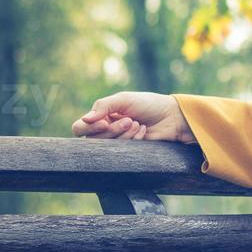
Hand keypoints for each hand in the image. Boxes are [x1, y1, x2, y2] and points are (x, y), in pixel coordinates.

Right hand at [71, 92, 192, 142]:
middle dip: (112, 130)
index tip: (105, 121)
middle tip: (129, 120)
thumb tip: (85, 120)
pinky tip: (144, 131)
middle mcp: (106, 130)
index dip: (88, 128)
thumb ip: (103, 106)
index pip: (80, 128)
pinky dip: (133, 139)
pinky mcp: (129, 152)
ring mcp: (117, 142)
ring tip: (138, 124)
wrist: (171, 116)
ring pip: (108, 147)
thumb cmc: (148, 104)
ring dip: (124, 134)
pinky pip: (122, 151)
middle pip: (93, 140)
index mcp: (101, 116)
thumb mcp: (124, 100)